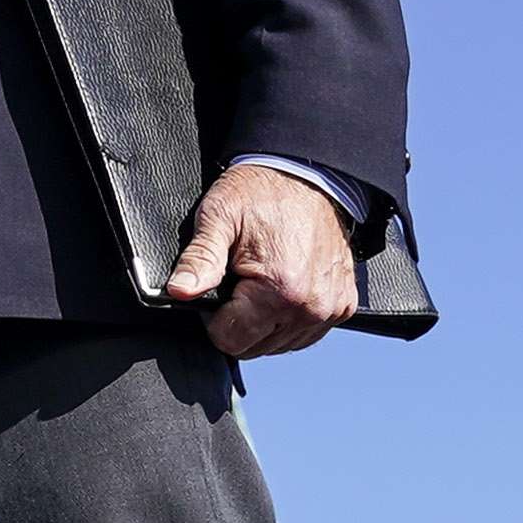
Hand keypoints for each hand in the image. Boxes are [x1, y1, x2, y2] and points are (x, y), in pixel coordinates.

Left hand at [165, 162, 359, 361]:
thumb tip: (179, 292)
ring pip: (280, 345)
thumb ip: (199, 260)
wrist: (308, 175)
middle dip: (239, 320)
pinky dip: (290, 318)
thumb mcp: (219, 217)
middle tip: (239, 279)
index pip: (230, 340)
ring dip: (265, 322)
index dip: (214, 317)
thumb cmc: (262, 193)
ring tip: (262, 280)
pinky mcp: (343, 305)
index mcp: (280, 290)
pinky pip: (306, 333)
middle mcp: (311, 306)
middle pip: (255, 347)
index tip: (219, 286)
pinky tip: (283, 289)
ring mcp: (331, 308)